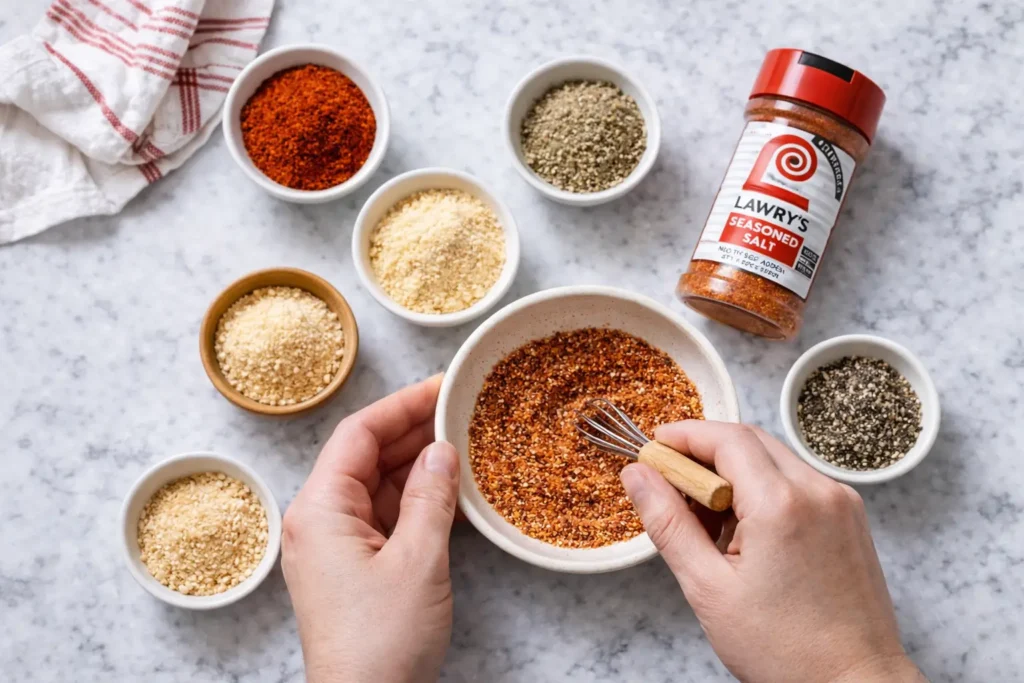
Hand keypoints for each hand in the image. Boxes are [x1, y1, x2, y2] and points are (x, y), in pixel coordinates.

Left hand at [282, 375, 458, 682]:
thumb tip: (443, 450)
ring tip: (465, 447)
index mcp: (319, 509)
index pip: (359, 434)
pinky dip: (417, 503)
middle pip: (367, 456)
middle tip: (461, 412)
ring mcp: (335, 546)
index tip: (441, 387)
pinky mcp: (353, 569)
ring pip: (378, 487)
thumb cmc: (381, 641)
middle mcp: (319, 521)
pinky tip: (453, 496)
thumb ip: (432, 497)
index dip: (403, 405)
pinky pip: (385, 518)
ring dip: (420, 468)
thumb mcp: (418, 560)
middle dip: (414, 432)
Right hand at [620, 422, 924, 682]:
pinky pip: (797, 481)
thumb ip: (668, 522)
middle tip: (668, 478)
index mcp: (782, 504)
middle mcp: (819, 491)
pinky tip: (743, 529)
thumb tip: (637, 476)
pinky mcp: (850, 518)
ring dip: (733, 471)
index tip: (652, 448)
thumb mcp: (708, 587)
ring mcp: (841, 502)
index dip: (683, 435)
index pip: (725, 438)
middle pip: (750, 440)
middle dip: (704, 450)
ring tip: (705, 518)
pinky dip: (763, 489)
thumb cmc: (786, 650)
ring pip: (774, 459)